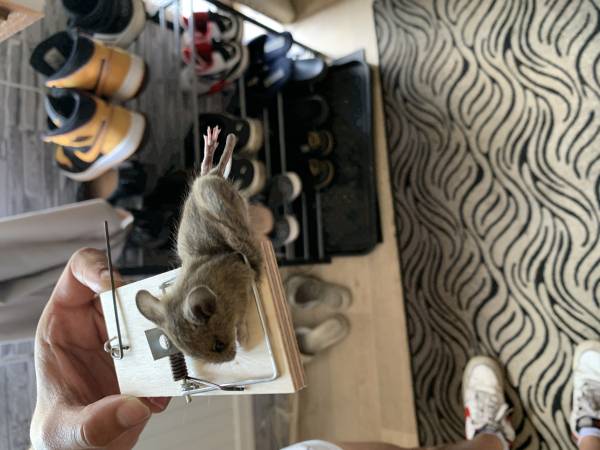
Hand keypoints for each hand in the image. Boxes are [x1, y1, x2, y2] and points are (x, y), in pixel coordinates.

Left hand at [30, 248, 169, 449]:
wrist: (89, 449)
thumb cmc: (61, 431)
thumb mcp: (62, 430)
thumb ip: (91, 423)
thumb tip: (131, 406)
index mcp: (65, 325)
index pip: (79, 273)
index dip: (97, 269)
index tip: (113, 285)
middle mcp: (99, 324)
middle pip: (129, 291)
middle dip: (147, 305)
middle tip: (159, 325)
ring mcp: (129, 339)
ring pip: (156, 316)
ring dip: (166, 338)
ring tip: (163, 368)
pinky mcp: (151, 356)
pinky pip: (172, 348)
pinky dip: (173, 369)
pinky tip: (157, 397)